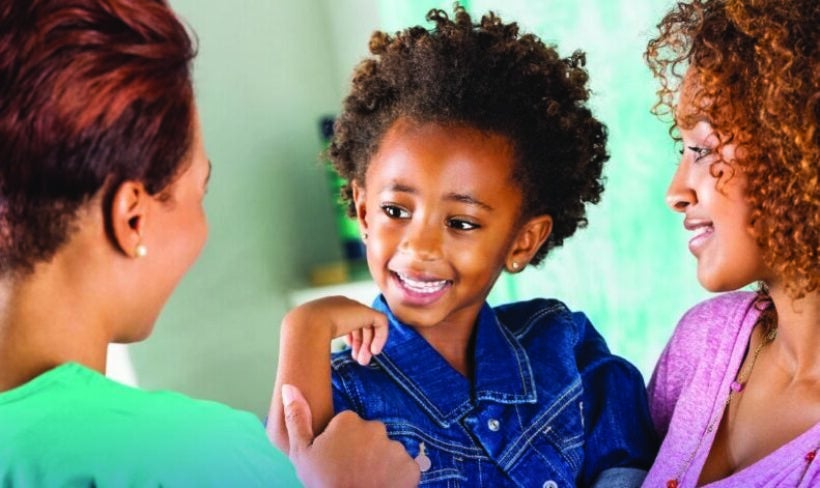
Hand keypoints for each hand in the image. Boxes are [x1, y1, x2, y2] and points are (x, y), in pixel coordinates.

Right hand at [283, 384, 419, 487]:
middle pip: (368, 435)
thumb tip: (289, 387)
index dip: (340, 442)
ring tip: (365, 481)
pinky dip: (395, 476)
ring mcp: (395, 447)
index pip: (347, 424)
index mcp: (348, 421)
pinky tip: (381, 485)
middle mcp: (375, 428)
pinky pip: (402, 467)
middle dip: (361, 449)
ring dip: (378, 462)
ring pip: (386, 450)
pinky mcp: (410, 467)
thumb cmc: (324, 484)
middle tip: (350, 471)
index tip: (335, 458)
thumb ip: (297, 418)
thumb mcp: (302, 454)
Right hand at [291, 295, 388, 364]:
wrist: (306, 324)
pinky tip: (374, 351)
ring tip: (364, 361)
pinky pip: (381, 321)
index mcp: (329, 308)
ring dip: (369, 344)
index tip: (352, 352)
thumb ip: (316, 346)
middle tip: (361, 361)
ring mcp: (353, 306)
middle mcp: (342, 304)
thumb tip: (309, 370)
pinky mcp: (365, 311)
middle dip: (362, 343)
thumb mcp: (309, 341)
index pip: (347, 321)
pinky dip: (380, 337)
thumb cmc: (302, 338)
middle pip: (360, 323)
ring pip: (370, 324)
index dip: (353, 338)